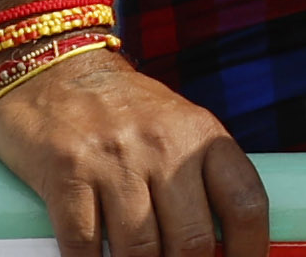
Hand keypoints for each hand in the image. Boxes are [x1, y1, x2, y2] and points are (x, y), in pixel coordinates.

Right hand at [0, 41, 272, 256]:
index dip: (250, 252)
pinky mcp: (67, 171)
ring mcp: (115, 158)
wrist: (55, 67)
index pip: (245, 203)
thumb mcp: (177, 128)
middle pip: (192, 240)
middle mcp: (164, 144)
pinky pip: (85, 246)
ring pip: (140, 252)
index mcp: (202, 135)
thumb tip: (219, 248)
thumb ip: (199, 178)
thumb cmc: (123, 111)